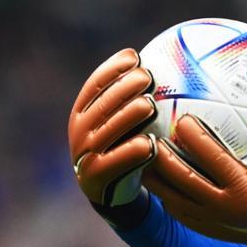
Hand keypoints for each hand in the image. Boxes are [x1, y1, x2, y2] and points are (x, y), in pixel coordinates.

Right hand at [68, 48, 157, 216]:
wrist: (111, 189)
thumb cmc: (123, 145)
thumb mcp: (122, 119)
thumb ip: (131, 96)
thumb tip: (166, 59)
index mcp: (83, 111)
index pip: (95, 85)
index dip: (113, 69)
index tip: (135, 57)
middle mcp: (80, 130)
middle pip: (102, 105)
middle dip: (124, 88)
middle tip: (147, 77)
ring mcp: (85, 153)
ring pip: (107, 132)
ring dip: (128, 116)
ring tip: (149, 105)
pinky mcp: (95, 176)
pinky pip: (114, 163)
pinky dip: (131, 153)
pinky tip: (150, 144)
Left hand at [142, 101, 246, 246]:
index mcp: (244, 188)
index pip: (214, 160)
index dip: (196, 139)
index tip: (182, 120)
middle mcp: (223, 206)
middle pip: (184, 179)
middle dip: (163, 157)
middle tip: (149, 135)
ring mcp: (210, 219)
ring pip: (172, 197)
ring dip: (155, 177)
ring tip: (140, 156)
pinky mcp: (204, 227)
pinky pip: (176, 210)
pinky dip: (163, 193)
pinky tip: (155, 178)